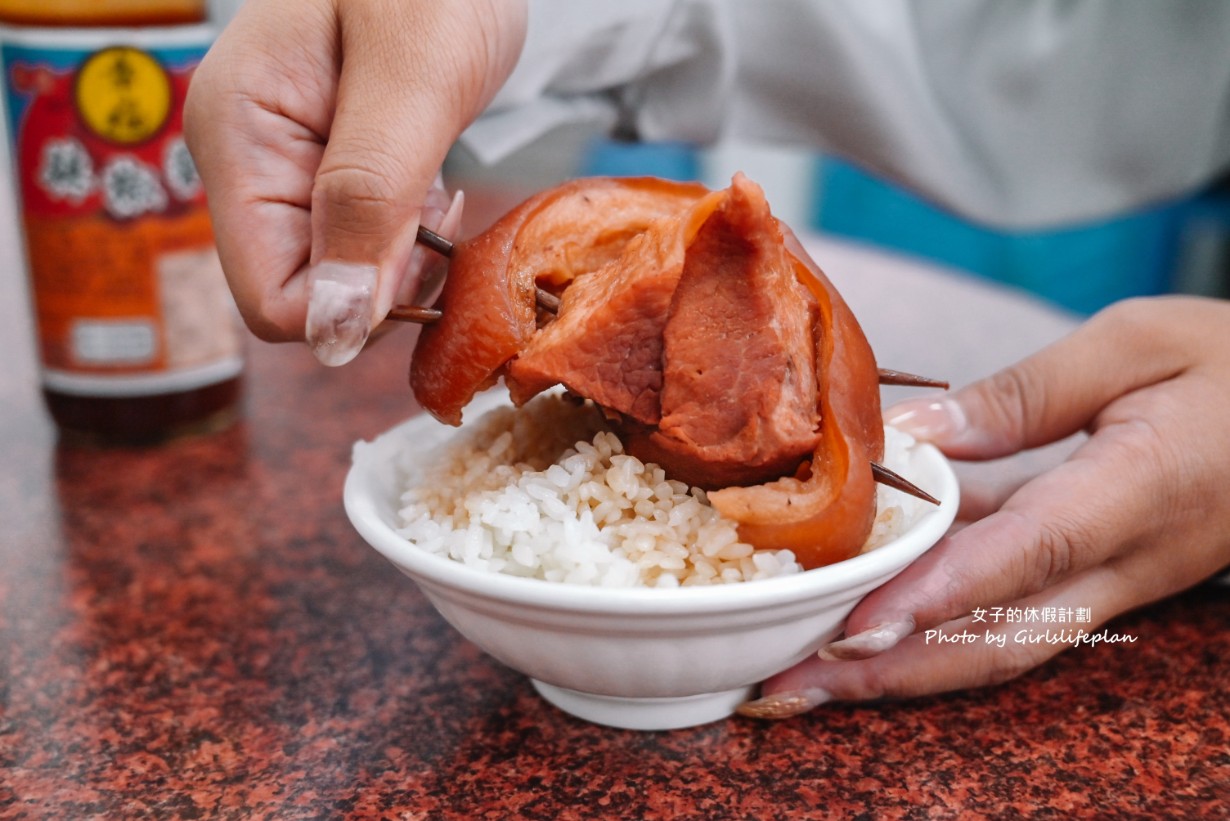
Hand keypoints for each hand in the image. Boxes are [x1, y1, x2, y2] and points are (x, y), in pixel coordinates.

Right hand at [185, 0, 526, 363]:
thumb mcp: (413, 79)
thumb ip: (368, 199)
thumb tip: (332, 327)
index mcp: (238, 134)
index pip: (270, 301)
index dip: (351, 309)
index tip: (421, 254)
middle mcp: (247, 158)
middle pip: (304, 295)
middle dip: (381, 279)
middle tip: (434, 201)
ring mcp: (283, 162)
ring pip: (337, 275)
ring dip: (399, 253)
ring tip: (433, 175)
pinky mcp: (324, 162)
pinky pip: (360, 240)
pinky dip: (406, 229)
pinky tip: (429, 175)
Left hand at [739, 295, 1229, 717]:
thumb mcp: (1136, 343)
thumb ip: (1024, 393)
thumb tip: (919, 434)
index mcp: (1138, 491)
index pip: (1026, 554)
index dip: (937, 596)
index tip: (856, 626)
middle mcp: (1124, 561)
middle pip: (999, 640)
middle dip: (890, 674)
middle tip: (792, 689)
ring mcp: (1113, 581)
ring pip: (999, 643)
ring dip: (902, 665)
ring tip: (809, 670)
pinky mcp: (1099, 578)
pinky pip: (1008, 609)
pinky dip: (934, 619)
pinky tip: (864, 605)